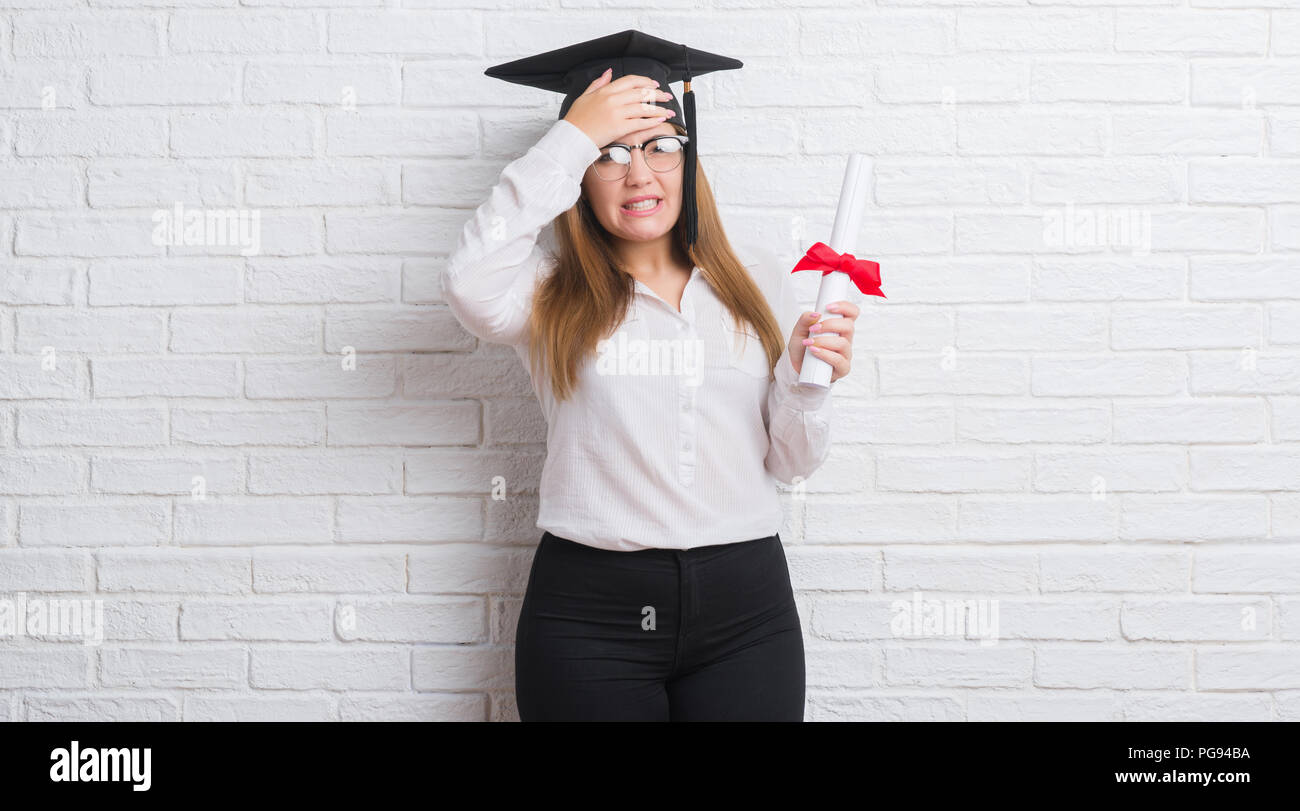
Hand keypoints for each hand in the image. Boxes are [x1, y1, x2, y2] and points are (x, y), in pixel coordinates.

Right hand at [563, 68, 677, 148]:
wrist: (572, 137)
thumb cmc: (576, 119)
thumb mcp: (585, 96)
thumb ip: (598, 83)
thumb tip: (609, 72)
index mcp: (606, 90)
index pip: (631, 81)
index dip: (645, 81)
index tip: (654, 84)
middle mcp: (613, 99)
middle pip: (641, 92)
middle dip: (658, 94)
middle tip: (667, 96)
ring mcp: (617, 113)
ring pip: (644, 107)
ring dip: (659, 108)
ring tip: (669, 111)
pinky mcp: (619, 127)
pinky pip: (641, 122)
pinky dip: (653, 121)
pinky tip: (661, 120)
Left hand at [787, 300, 858, 382]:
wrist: (798, 368)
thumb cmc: (802, 348)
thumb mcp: (799, 331)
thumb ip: (804, 320)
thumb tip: (816, 314)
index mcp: (840, 327)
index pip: (852, 313)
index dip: (845, 307)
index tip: (828, 307)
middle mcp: (845, 339)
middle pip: (849, 326)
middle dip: (830, 325)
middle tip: (813, 328)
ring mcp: (845, 354)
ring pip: (843, 343)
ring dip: (824, 341)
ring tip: (808, 343)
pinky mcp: (842, 368)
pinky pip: (839, 360)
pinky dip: (825, 354)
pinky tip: (814, 351)